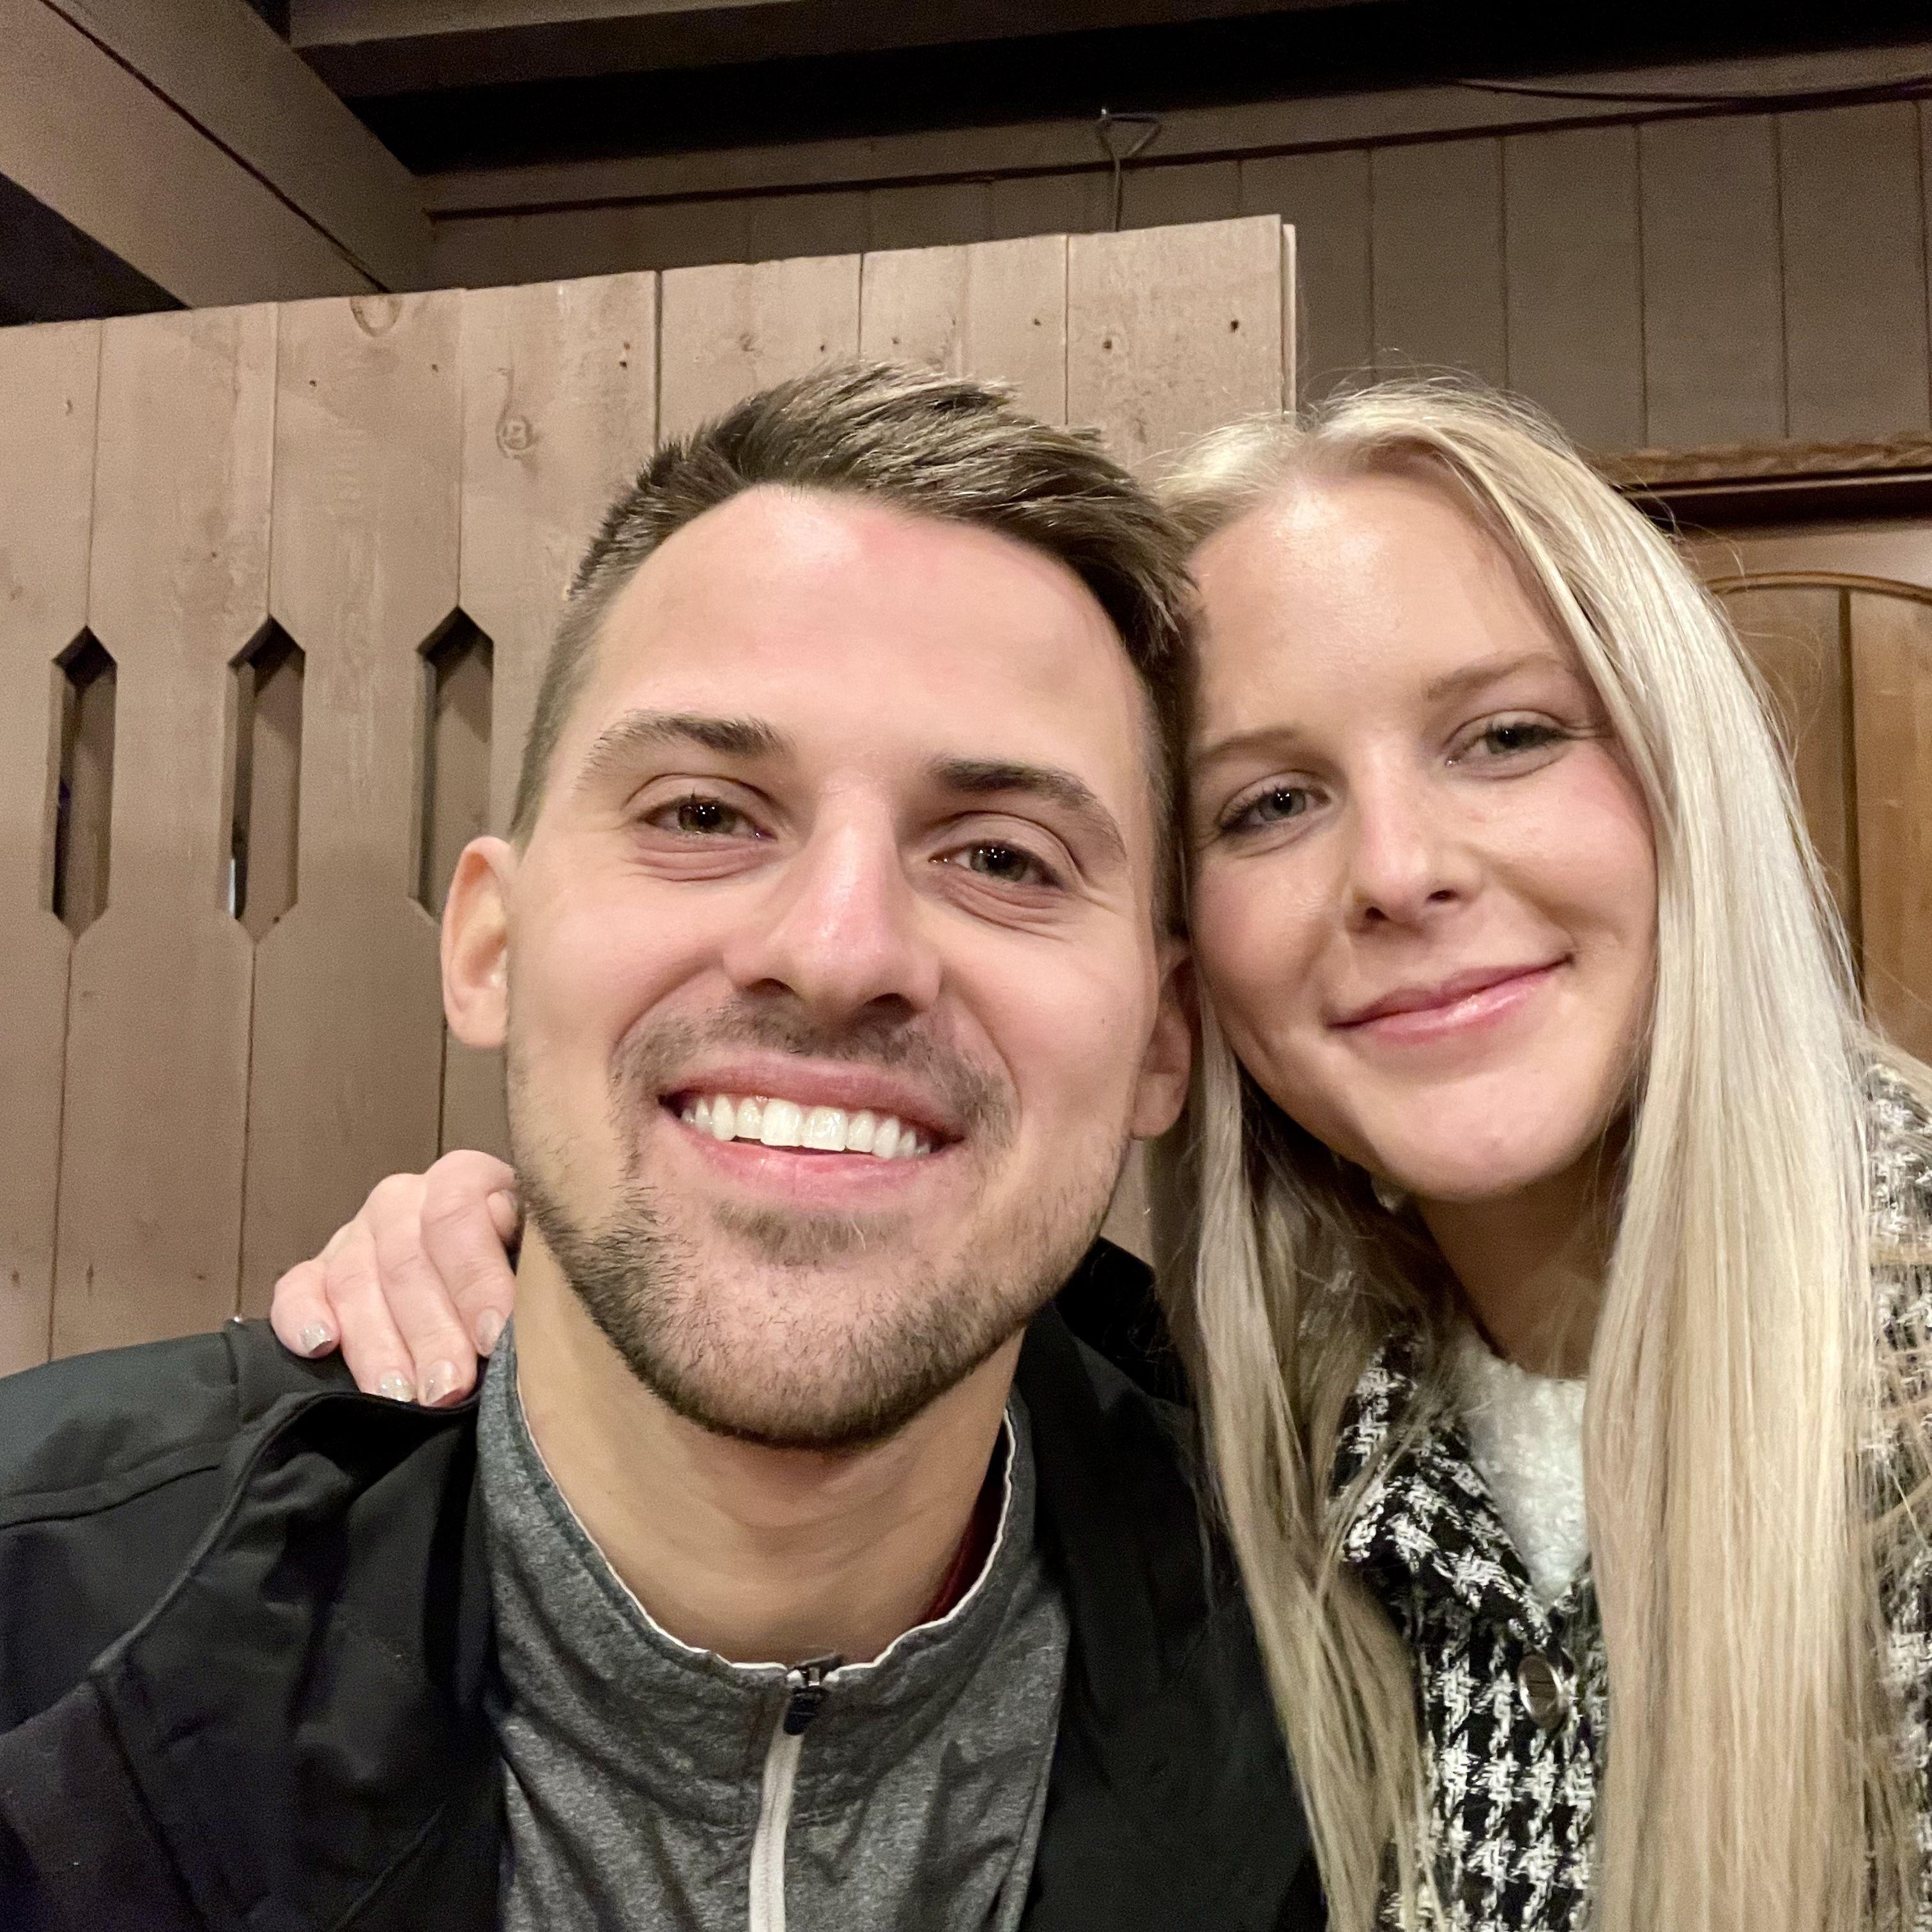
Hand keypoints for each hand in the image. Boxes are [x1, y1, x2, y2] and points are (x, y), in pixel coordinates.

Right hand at [269, 1151, 520, 1405]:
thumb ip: (533, 1265)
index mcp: (465, 1180)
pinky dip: (301, 1317)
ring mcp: (357, 1234)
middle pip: (406, 1258)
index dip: (475, 1278)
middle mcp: (406, 1199)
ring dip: (377, 1344)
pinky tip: (319, 1347)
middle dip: (431, 1331)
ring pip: (355, 1280)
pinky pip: (297, 1288)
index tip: (493, 1339)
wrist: (486, 1283)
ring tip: (400, 1396)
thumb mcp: (539, 1259)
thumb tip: (524, 1308)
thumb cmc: (525, 1276)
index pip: (457, 1213)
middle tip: (450, 1388)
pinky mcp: (316, 1273)